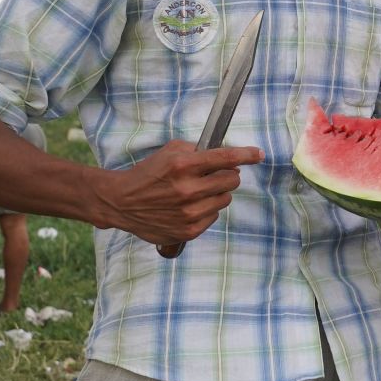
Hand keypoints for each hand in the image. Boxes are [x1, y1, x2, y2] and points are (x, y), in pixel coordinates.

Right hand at [104, 140, 260, 254]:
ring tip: (197, 192)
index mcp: (183, 165)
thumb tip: (230, 160)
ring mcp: (188, 213)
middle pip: (232, 180)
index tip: (259, 154)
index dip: (247, 155)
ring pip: (225, 199)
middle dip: (227, 175)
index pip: (226, 158)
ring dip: (216, 193)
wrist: (121, 202)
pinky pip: (214, 216)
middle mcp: (187, 189)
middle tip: (214, 175)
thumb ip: (200, 150)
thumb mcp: (170, 151)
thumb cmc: (148, 174)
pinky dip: (206, 210)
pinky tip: (188, 207)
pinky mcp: (188, 230)